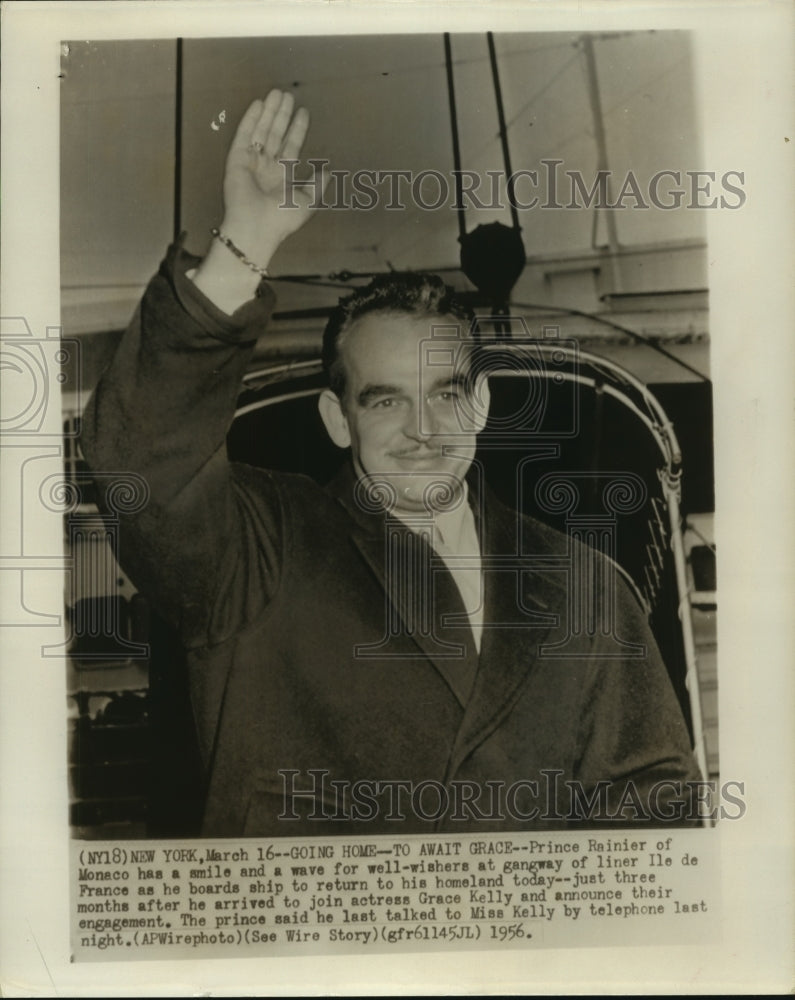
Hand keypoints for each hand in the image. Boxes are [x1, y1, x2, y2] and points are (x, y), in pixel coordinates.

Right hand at [193, 89, 324, 312]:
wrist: (257, 228)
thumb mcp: (308, 202)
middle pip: (275, 135)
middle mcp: (266, 168)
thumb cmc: (282, 219)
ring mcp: (251, 163)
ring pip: (261, 131)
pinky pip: (244, 135)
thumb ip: (317, 185)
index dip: (297, 129)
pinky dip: (250, 119)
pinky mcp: (236, 160)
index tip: (303, 112)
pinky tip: (258, 104)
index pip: (291, 147)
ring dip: (268, 112)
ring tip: (277, 93)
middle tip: (287, 95)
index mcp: (282, 177)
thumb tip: (329, 172)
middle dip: (282, 115)